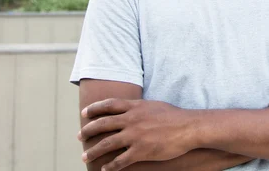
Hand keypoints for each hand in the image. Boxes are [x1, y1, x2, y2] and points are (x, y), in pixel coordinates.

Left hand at [78, 99, 194, 169]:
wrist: (188, 127)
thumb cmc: (174, 116)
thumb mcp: (153, 105)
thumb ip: (138, 107)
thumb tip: (129, 109)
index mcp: (135, 106)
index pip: (109, 105)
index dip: (94, 109)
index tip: (84, 113)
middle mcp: (131, 119)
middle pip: (103, 124)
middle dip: (88, 131)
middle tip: (80, 136)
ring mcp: (135, 136)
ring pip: (107, 144)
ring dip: (93, 151)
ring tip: (85, 156)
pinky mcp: (141, 151)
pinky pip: (120, 161)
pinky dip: (110, 166)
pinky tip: (105, 169)